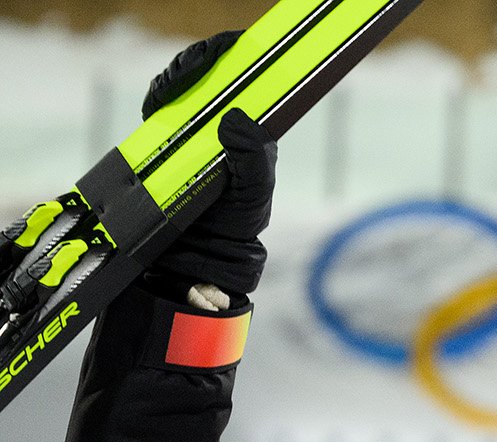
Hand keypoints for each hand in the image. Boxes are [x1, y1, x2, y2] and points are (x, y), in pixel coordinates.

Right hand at [142, 32, 277, 305]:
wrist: (201, 253)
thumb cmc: (237, 225)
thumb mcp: (253, 196)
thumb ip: (252, 162)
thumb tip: (237, 120)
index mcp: (252, 135)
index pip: (247, 86)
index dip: (238, 61)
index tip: (233, 50)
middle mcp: (224, 128)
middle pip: (213, 79)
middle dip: (205, 63)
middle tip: (200, 63)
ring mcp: (194, 132)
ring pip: (184, 89)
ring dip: (182, 76)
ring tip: (183, 77)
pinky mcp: (166, 139)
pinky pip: (161, 108)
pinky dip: (160, 97)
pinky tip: (161, 98)